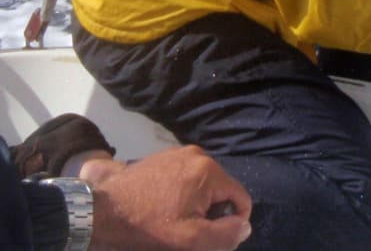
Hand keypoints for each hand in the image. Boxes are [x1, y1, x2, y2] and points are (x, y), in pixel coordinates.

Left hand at [90, 145, 251, 249]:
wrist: (103, 212)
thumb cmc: (149, 227)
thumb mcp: (190, 240)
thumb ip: (224, 234)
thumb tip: (245, 225)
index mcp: (209, 170)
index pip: (240, 197)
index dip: (234, 222)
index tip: (214, 237)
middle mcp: (198, 154)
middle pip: (222, 189)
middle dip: (213, 212)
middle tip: (191, 231)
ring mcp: (179, 152)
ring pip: (204, 183)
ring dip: (198, 203)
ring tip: (176, 221)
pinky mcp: (163, 156)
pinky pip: (186, 176)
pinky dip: (184, 192)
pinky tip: (164, 208)